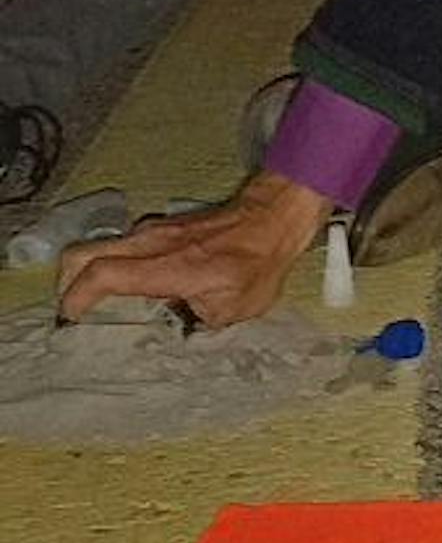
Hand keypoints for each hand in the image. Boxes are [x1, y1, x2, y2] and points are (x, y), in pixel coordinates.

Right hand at [57, 171, 330, 330]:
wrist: (274, 219)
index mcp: (165, 267)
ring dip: (90, 271)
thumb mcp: (233, 308)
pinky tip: (131, 282)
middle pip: (82, 253)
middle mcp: (150, 244)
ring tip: (97, 299)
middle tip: (72, 307)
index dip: (77, 297)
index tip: (71, 317)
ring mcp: (154, 230)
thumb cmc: (258, 262)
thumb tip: (178, 324)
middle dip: (67, 282)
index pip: (102, 274)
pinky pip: (126, 243)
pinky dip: (116, 261)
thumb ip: (197, 319)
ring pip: (102, 246)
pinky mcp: (163, 226)